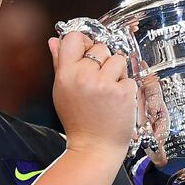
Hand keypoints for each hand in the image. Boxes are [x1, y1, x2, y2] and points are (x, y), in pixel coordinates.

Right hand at [48, 32, 136, 158]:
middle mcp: (84, 76)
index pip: (74, 37)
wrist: (94, 147)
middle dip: (102, 61)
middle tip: (98, 81)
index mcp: (66, 74)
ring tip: (108, 91)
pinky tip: (117, 101)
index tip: (87, 50)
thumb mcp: (62, 91)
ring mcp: (105, 84)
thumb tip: (54, 40)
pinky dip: (126, 88)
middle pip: (100, 47)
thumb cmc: (78, 121)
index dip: (83, 42)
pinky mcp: (123, 92)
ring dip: (117, 72)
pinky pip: (129, 77)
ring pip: (118, 59)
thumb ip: (59, 63)